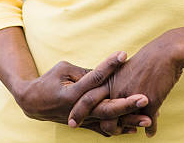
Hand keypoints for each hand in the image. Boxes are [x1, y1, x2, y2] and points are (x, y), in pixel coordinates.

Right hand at [15, 51, 150, 135]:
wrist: (34, 103)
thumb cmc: (49, 81)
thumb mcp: (64, 69)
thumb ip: (85, 72)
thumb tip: (107, 70)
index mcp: (72, 94)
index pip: (94, 78)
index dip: (109, 65)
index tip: (124, 54)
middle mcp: (79, 110)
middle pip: (106, 108)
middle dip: (127, 104)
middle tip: (145, 98)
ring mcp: (83, 120)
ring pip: (109, 121)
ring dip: (129, 120)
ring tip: (149, 118)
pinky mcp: (85, 124)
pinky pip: (105, 128)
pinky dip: (120, 128)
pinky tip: (136, 128)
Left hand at [68, 33, 182, 136]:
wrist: (166, 52)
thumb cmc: (150, 59)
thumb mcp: (129, 69)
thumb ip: (120, 81)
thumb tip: (115, 91)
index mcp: (111, 80)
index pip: (88, 96)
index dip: (78, 107)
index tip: (69, 116)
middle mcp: (116, 89)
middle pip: (96, 110)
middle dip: (82, 117)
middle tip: (71, 124)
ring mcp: (130, 98)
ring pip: (117, 122)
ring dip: (120, 130)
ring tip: (129, 130)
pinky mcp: (147, 103)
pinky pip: (147, 123)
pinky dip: (150, 128)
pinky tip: (151, 131)